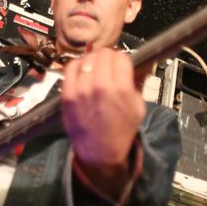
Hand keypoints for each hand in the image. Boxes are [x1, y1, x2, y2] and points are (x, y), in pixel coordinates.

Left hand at [62, 48, 143, 172]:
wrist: (101, 151)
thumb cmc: (121, 131)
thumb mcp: (138, 107)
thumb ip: (137, 83)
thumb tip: (136, 66)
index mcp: (121, 89)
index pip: (121, 57)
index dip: (123, 59)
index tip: (122, 63)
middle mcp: (100, 86)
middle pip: (104, 54)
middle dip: (109, 57)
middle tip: (109, 64)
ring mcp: (81, 90)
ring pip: (87, 58)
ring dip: (93, 59)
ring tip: (96, 66)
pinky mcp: (68, 94)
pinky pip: (71, 68)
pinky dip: (78, 65)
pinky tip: (82, 70)